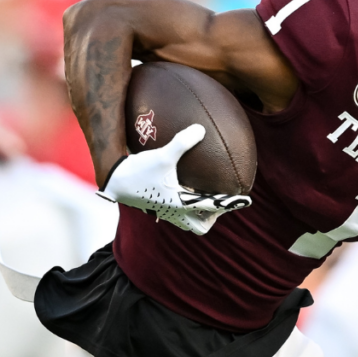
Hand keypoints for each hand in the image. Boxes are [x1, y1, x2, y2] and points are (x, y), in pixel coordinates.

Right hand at [97, 124, 251, 234]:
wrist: (112, 179)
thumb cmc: (138, 170)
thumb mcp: (162, 155)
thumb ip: (182, 143)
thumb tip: (201, 129)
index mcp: (179, 205)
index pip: (211, 209)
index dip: (230, 205)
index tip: (245, 200)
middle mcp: (173, 213)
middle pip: (200, 227)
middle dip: (213, 218)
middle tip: (220, 202)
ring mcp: (164, 212)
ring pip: (188, 223)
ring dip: (199, 214)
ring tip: (206, 197)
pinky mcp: (156, 207)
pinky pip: (177, 212)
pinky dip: (187, 205)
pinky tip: (186, 186)